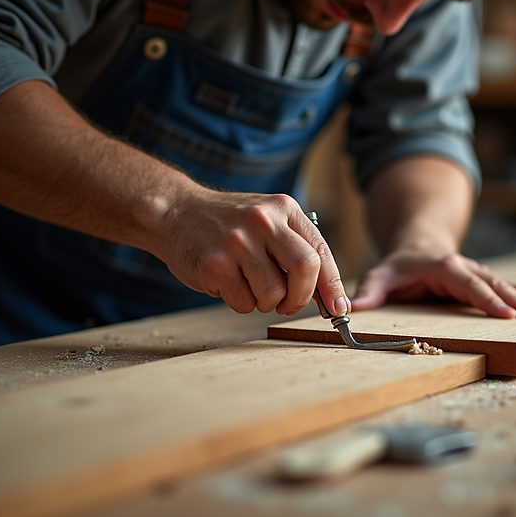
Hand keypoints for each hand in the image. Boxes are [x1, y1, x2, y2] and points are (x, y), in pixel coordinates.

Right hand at [151, 190, 348, 316]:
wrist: (175, 213)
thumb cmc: (229, 224)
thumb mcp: (268, 221)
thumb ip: (297, 249)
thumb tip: (330, 296)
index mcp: (283, 209)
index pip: (321, 251)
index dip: (333, 285)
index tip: (339, 307)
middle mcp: (263, 221)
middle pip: (305, 269)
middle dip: (302, 297)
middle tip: (289, 304)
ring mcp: (237, 243)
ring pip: (273, 293)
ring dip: (266, 302)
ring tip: (250, 285)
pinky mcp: (215, 265)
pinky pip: (244, 303)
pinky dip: (242, 303)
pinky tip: (229, 282)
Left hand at [350, 248, 515, 317]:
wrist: (416, 248)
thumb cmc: (399, 267)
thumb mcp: (381, 275)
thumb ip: (371, 290)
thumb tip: (354, 308)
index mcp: (445, 267)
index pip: (470, 284)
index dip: (488, 299)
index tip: (507, 314)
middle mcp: (466, 268)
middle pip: (495, 284)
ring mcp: (479, 273)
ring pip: (508, 284)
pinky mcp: (485, 280)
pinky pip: (510, 288)